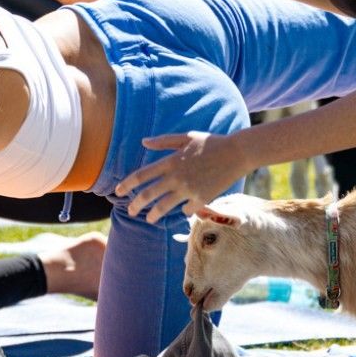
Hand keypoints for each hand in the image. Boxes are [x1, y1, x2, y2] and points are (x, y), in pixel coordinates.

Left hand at [115, 132, 245, 223]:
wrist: (238, 153)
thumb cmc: (211, 143)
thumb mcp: (186, 137)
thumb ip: (163, 141)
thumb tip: (143, 142)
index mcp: (170, 161)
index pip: (141, 175)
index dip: (126, 184)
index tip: (118, 192)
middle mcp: (176, 177)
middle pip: (148, 194)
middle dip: (136, 205)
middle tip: (130, 211)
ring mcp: (189, 189)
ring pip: (164, 207)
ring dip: (153, 215)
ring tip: (149, 219)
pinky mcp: (202, 198)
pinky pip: (186, 210)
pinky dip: (182, 211)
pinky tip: (182, 211)